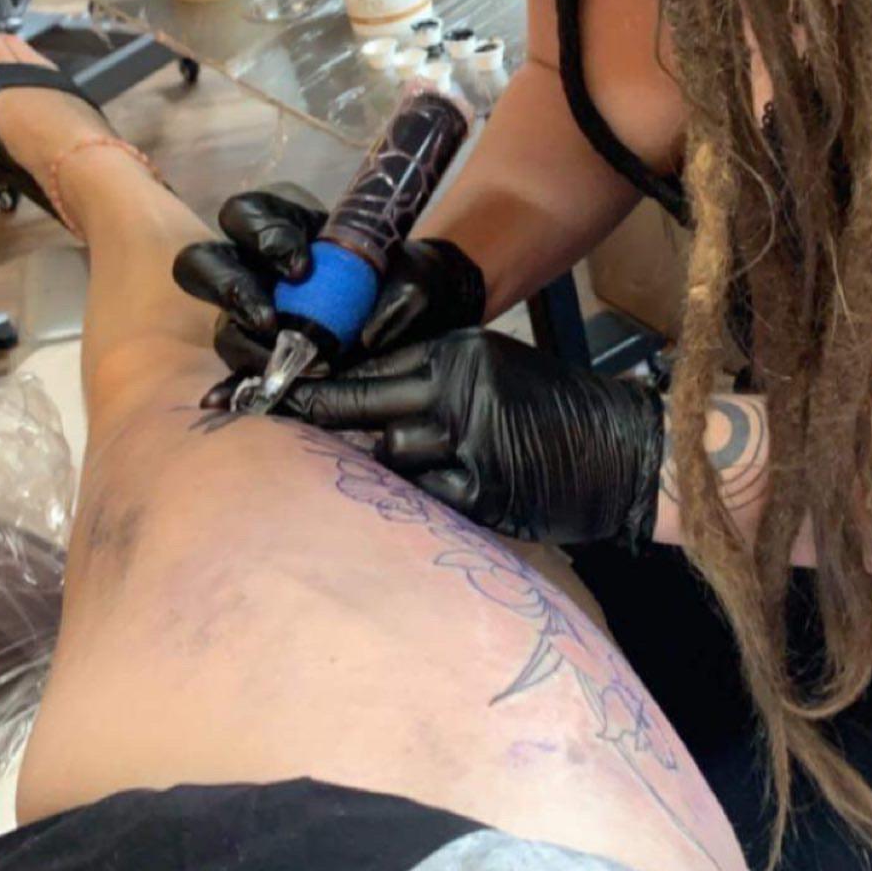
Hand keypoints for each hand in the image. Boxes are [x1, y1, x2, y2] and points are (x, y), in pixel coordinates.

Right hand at [173, 183, 485, 375]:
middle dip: (229, 288)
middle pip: (204, 262)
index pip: (249, 214)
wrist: (421, 326)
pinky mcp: (258, 358)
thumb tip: (373, 330)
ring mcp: (250, 314)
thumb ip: (408, 287)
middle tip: (270, 319)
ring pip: (220, 322)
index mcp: (285, 225)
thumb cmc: (407, 282)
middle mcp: (254, 267)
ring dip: (246, 345)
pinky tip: (228, 402)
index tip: (302, 267)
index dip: (265, 236)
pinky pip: (232, 373)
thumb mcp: (421, 274)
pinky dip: (230, 388)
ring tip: (286, 367)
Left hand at [282, 328, 665, 548]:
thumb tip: (351, 405)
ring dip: (347, 471)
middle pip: (357, 404)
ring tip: (301, 485)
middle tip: (245, 420)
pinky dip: (392, 507)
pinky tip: (365, 517)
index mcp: (456, 352)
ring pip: (379, 456)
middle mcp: (456, 389)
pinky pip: (415, 502)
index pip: (366, 363)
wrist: (626, 451)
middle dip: (303, 418)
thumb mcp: (491, 370)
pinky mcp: (481, 493)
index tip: (257, 390)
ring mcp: (469, 441)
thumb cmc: (552, 412)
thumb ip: (428, 380)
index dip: (310, 381)